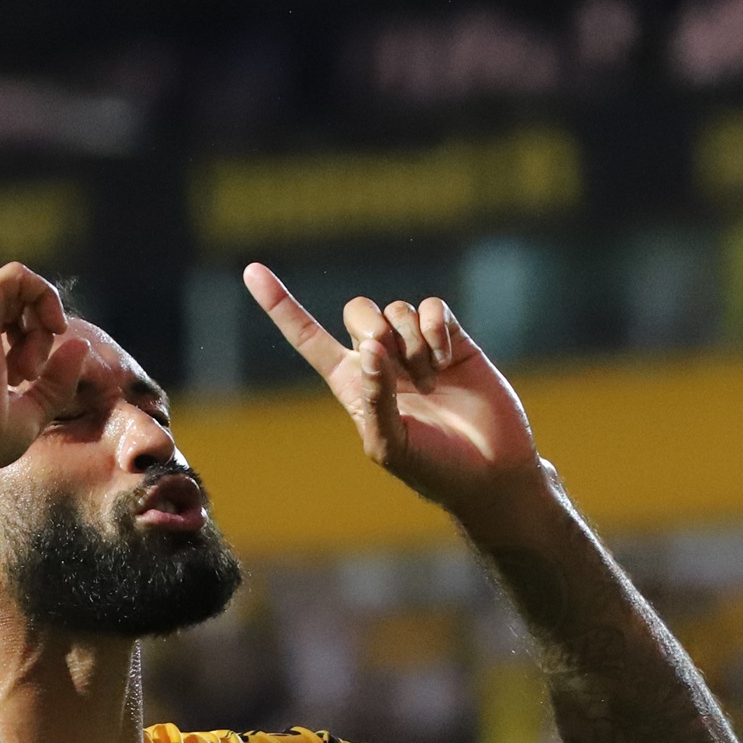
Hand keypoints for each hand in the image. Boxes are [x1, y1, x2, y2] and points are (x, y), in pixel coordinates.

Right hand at [0, 218, 89, 478]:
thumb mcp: (31, 410)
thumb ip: (55, 379)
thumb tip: (78, 345)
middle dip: (31, 327)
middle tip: (28, 374)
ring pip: (15, 287)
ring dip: (40, 324)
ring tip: (32, 367)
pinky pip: (21, 277)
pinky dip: (45, 299)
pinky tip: (53, 329)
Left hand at [244, 264, 541, 522]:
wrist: (491, 471)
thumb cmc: (434, 470)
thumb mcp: (391, 447)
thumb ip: (375, 401)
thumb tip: (370, 350)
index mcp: (354, 386)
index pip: (308, 340)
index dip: (281, 306)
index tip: (251, 271)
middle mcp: (382, 362)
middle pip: (358, 312)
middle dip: (372, 330)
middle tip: (393, 362)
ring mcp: (416, 348)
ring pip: (397, 309)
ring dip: (411, 343)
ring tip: (432, 382)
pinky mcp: (453, 340)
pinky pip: (433, 308)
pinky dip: (436, 329)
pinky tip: (447, 358)